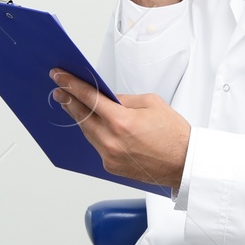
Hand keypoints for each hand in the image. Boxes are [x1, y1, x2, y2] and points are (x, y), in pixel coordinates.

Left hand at [50, 69, 189, 190]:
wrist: (184, 163)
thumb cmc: (173, 134)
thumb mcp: (151, 103)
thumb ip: (123, 99)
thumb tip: (106, 97)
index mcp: (122, 122)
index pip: (89, 98)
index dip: (71, 85)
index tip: (59, 77)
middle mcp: (112, 141)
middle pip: (82, 116)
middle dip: (68, 100)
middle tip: (59, 90)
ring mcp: (109, 156)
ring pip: (86, 132)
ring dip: (78, 117)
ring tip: (70, 104)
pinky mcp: (111, 167)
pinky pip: (96, 145)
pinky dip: (93, 133)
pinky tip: (89, 124)